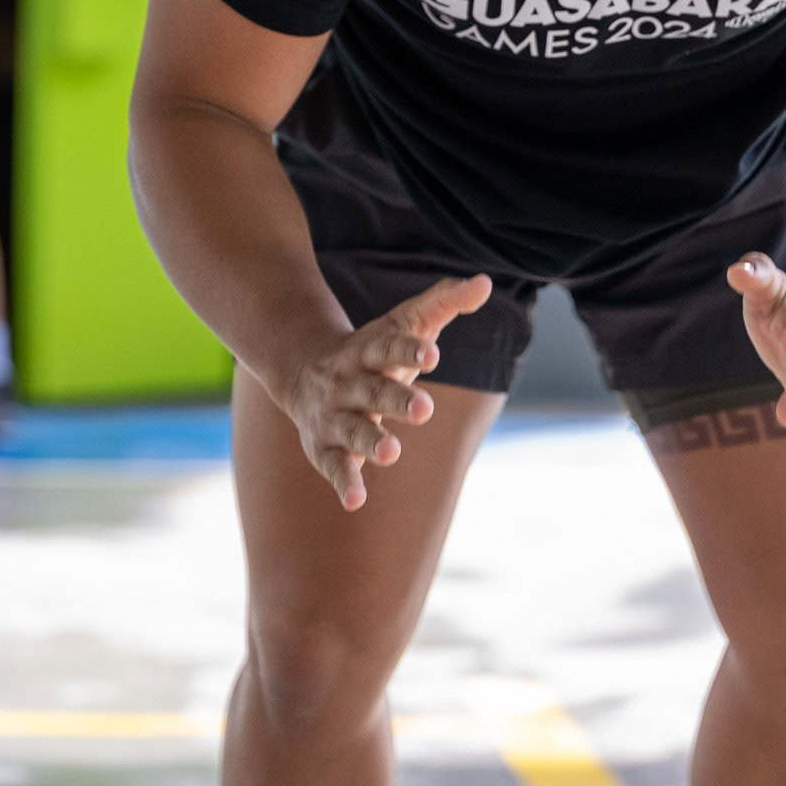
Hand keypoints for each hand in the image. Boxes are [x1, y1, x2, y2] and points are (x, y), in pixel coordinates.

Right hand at [274, 274, 492, 509]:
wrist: (301, 369)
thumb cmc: (371, 350)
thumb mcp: (403, 322)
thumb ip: (443, 302)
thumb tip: (484, 283)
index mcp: (369, 349)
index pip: (390, 346)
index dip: (409, 350)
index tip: (432, 352)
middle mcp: (349, 382)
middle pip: (374, 390)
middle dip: (397, 400)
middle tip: (425, 409)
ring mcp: (334, 415)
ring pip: (353, 429)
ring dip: (371, 441)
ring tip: (392, 453)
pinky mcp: (324, 447)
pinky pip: (334, 466)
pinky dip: (344, 483)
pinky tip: (356, 501)